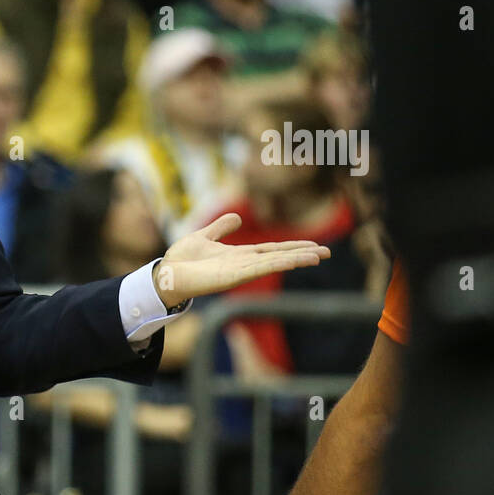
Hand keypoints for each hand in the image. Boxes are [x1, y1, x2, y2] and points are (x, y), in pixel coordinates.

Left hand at [152, 212, 330, 308]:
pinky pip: (260, 268)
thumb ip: (220, 227)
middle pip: (279, 256)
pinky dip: (277, 264)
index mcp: (239, 255)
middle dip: (302, 254)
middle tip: (327, 252)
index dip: (292, 247)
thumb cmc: (181, 259)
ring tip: (318, 256)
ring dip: (295, 259)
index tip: (313, 246)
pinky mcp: (233, 277)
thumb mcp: (204, 236)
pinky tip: (293, 260)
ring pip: (274, 263)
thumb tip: (237, 217)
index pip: (272, 250)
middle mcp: (243, 264)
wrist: (166, 273)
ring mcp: (240, 271)